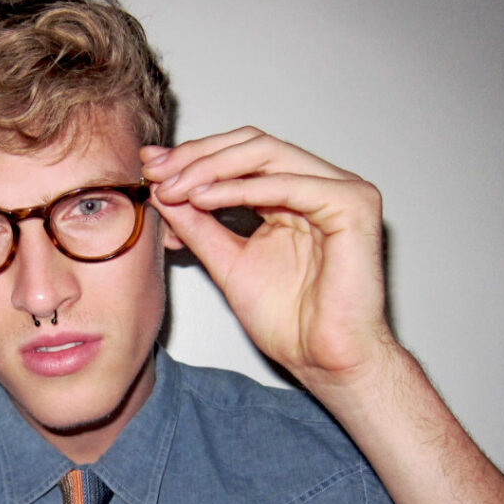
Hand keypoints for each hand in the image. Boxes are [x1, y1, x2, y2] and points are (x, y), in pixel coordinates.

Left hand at [141, 127, 392, 389]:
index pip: (240, 156)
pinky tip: (203, 199)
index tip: (150, 169)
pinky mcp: (354, 204)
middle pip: (252, 145)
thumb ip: (198, 225)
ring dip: (211, 168)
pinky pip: (289, 184)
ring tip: (174, 188)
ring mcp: (342, 190)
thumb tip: (162, 189)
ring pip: (267, 153)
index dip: (192, 158)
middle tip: (156, 172)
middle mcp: (320, 184)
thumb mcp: (225, 261)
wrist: (321, 359)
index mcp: (294, 193)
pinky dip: (241, 189)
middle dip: (197, 156)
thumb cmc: (287, 320)